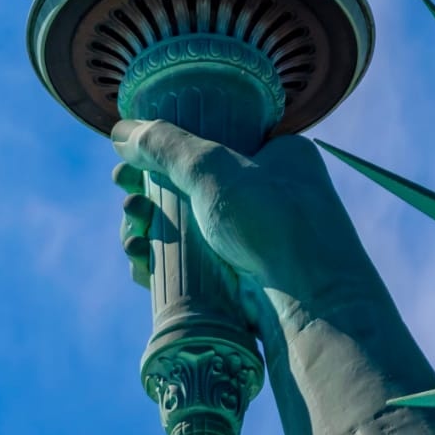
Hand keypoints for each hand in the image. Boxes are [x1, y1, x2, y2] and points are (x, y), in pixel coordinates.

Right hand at [111, 119, 342, 292]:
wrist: (313, 304)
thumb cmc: (274, 222)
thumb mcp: (215, 168)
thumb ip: (167, 146)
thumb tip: (122, 130)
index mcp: (281, 155)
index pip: (218, 141)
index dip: (171, 150)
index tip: (131, 159)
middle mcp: (273, 194)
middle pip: (195, 187)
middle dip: (150, 194)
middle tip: (126, 200)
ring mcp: (258, 238)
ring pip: (190, 228)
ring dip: (150, 230)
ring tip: (131, 237)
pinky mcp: (243, 278)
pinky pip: (194, 264)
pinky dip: (164, 262)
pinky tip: (140, 264)